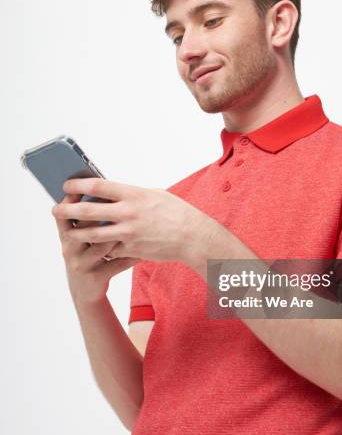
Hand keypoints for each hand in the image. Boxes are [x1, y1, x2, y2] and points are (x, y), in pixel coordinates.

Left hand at [51, 178, 217, 265]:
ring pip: (92, 234)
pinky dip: (99, 248)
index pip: (97, 186)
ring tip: (68, 232)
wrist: (192, 237)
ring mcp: (128, 233)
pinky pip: (108, 249)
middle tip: (56, 209)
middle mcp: (128, 213)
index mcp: (133, 194)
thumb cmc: (176, 212)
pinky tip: (93, 246)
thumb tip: (111, 192)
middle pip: (88, 211)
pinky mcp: (130, 249)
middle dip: (67, 210)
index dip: (78, 184)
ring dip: (76, 233)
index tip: (66, 185)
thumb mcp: (154, 195)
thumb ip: (131, 194)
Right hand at [52, 193, 139, 304]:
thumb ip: (89, 219)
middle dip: (101, 211)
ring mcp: (82, 264)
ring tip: (138, 225)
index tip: (89, 187)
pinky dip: (133, 255)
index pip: (65, 214)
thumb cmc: (88, 256)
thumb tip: (105, 192)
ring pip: (103, 244)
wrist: (87, 290)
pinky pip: (117, 262)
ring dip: (121, 233)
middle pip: (84, 225)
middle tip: (119, 201)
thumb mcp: (81, 239)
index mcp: (66, 235)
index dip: (73, 199)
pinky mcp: (95, 277)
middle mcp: (70, 249)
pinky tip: (145, 250)